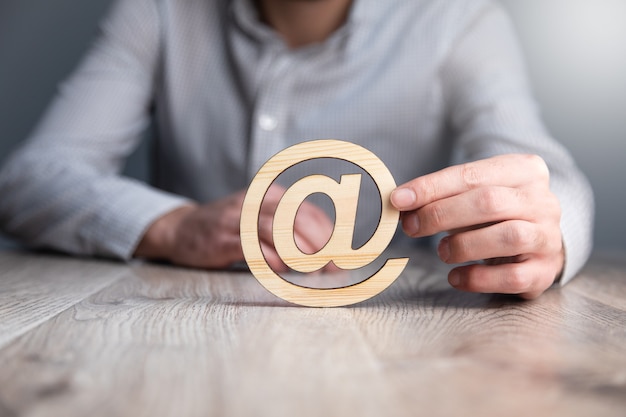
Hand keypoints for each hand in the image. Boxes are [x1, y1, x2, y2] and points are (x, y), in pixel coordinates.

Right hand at [134, 185, 335, 271]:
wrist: (180, 229)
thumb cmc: (227, 229)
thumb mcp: (259, 219)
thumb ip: (289, 230)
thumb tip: (324, 253)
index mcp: (269, 196)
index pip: (309, 211)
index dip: (329, 235)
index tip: (341, 257)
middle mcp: (256, 203)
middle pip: (297, 219)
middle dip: (320, 245)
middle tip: (330, 267)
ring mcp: (238, 219)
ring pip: (277, 230)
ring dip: (299, 252)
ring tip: (312, 269)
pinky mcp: (223, 238)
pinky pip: (252, 246)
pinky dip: (270, 258)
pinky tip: (280, 269)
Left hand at [390, 154, 563, 298]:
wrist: (540, 242)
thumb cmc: (497, 214)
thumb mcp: (473, 194)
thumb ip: (443, 196)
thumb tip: (402, 204)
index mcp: (524, 170)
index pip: (471, 174)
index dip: (431, 187)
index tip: (399, 199)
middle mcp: (542, 201)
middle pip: (489, 202)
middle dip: (441, 214)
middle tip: (411, 227)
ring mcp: (548, 236)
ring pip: (508, 237)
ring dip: (464, 245)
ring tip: (442, 251)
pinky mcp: (545, 271)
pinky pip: (513, 277)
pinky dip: (479, 278)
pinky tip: (456, 277)